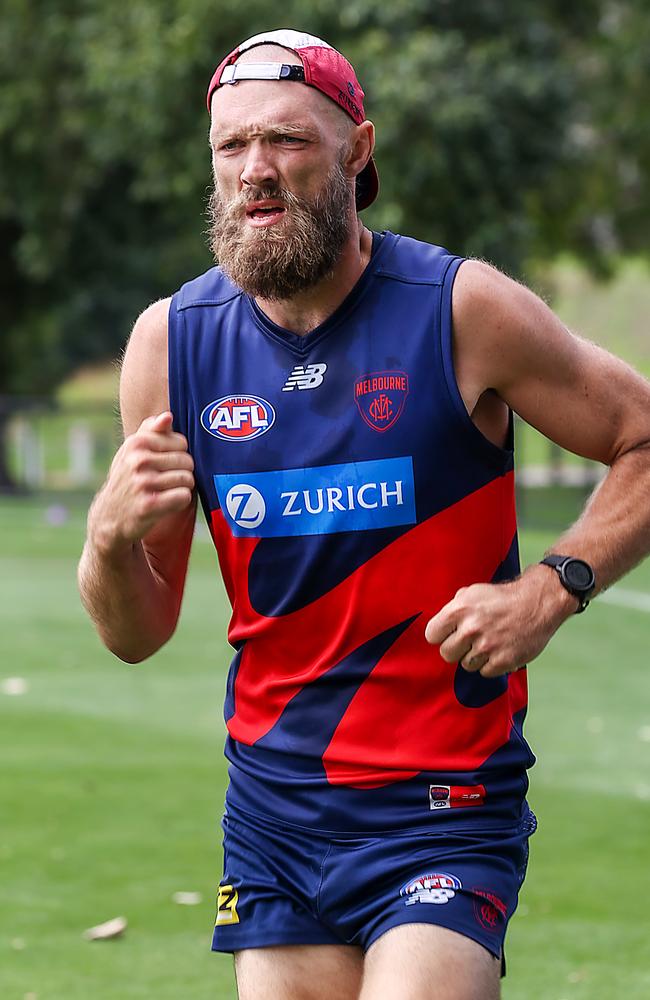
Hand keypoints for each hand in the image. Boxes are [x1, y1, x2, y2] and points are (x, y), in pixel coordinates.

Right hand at [89, 412, 194, 553]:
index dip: (178, 454)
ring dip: (182, 488)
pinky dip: (180, 502)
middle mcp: (138, 460)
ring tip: (166, 491)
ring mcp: (143, 483)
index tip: (164, 464)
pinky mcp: (150, 505)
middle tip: (165, 481)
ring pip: (188, 479)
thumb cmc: (128, 478)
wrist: (110, 516)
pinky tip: (167, 503)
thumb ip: (151, 430)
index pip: (182, 443)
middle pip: (187, 461)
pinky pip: (184, 497)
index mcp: (137, 443)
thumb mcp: (132, 451)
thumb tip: (168, 416)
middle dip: (182, 472)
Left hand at [424, 567, 576, 676]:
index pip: (432, 635)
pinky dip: (491, 664)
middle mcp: (471, 628)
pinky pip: (485, 672)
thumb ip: (454, 608)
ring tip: (488, 642)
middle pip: (446, 654)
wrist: (538, 603)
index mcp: (459, 610)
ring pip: (466, 665)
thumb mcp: (473, 593)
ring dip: (475, 657)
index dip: (440, 635)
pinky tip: (499, 650)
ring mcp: (487, 646)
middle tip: (470, 641)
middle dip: (456, 648)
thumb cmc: (503, 597)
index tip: (449, 634)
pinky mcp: (503, 661)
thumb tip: (441, 626)